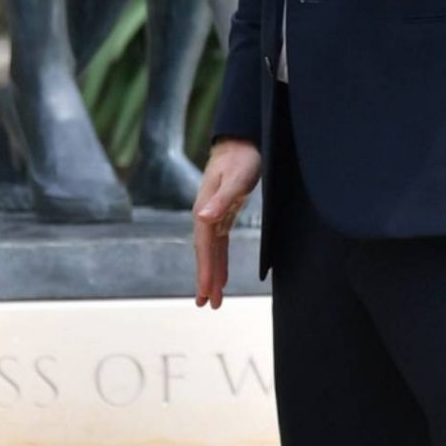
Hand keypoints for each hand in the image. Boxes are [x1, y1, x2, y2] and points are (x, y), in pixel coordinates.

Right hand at [193, 139, 261, 308]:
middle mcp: (206, 212)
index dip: (205, 270)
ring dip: (211, 273)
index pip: (204, 245)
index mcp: (205, 207)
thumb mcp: (235, 178)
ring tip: (212, 299)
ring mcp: (214, 213)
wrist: (243, 139)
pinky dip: (219, 260)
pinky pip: (219, 243)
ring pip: (211, 250)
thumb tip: (201, 218)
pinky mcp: (224, 212)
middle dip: (205, 278)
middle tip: (206, 305)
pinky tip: (222, 275)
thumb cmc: (241, 157)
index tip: (206, 293)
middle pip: (204, 251)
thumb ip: (220, 199)